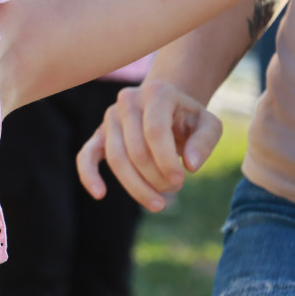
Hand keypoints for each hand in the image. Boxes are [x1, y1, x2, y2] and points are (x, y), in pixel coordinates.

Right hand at [76, 81, 222, 211]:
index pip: (154, 131)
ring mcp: (109, 117)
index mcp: (155, 92)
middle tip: (175, 188)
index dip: (166, 160)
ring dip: (137, 185)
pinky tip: (99, 194)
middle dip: (156, 177)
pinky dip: (89, 175)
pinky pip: (86, 155)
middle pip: (135, 149)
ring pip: (116, 158)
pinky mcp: (98, 134)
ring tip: (158, 202)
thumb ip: (204, 142)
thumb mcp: (208, 124)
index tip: (181, 181)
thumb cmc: (189, 119)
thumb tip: (191, 166)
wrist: (166, 107)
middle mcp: (127, 100)